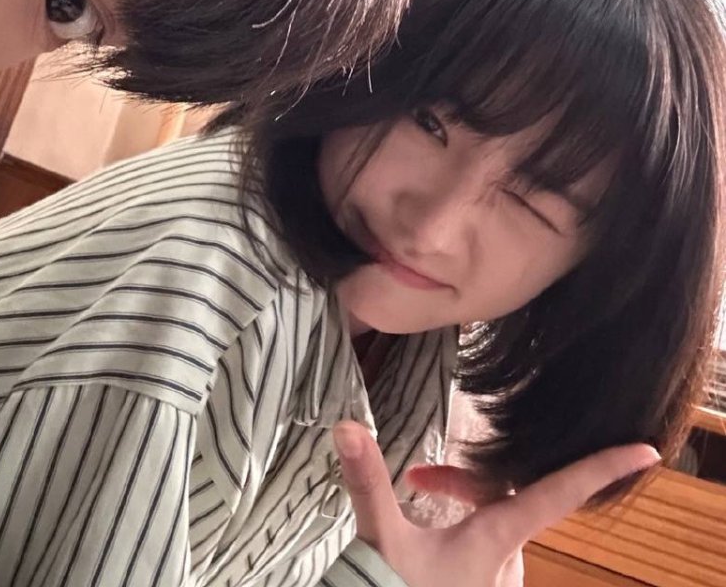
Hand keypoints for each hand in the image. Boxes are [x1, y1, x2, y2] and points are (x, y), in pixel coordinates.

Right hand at [333, 421, 658, 586]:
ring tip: (416, 492)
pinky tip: (427, 530)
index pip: (560, 492)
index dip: (603, 469)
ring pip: (494, 517)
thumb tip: (346, 425)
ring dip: (459, 499)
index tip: (648, 450)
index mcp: (498, 537)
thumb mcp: (381, 537)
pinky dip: (460, 522)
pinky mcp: (485, 584)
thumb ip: (367, 480)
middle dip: (461, 477)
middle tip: (416, 478)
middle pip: (505, 495)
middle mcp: (509, 557)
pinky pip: (485, 540)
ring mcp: (499, 575)